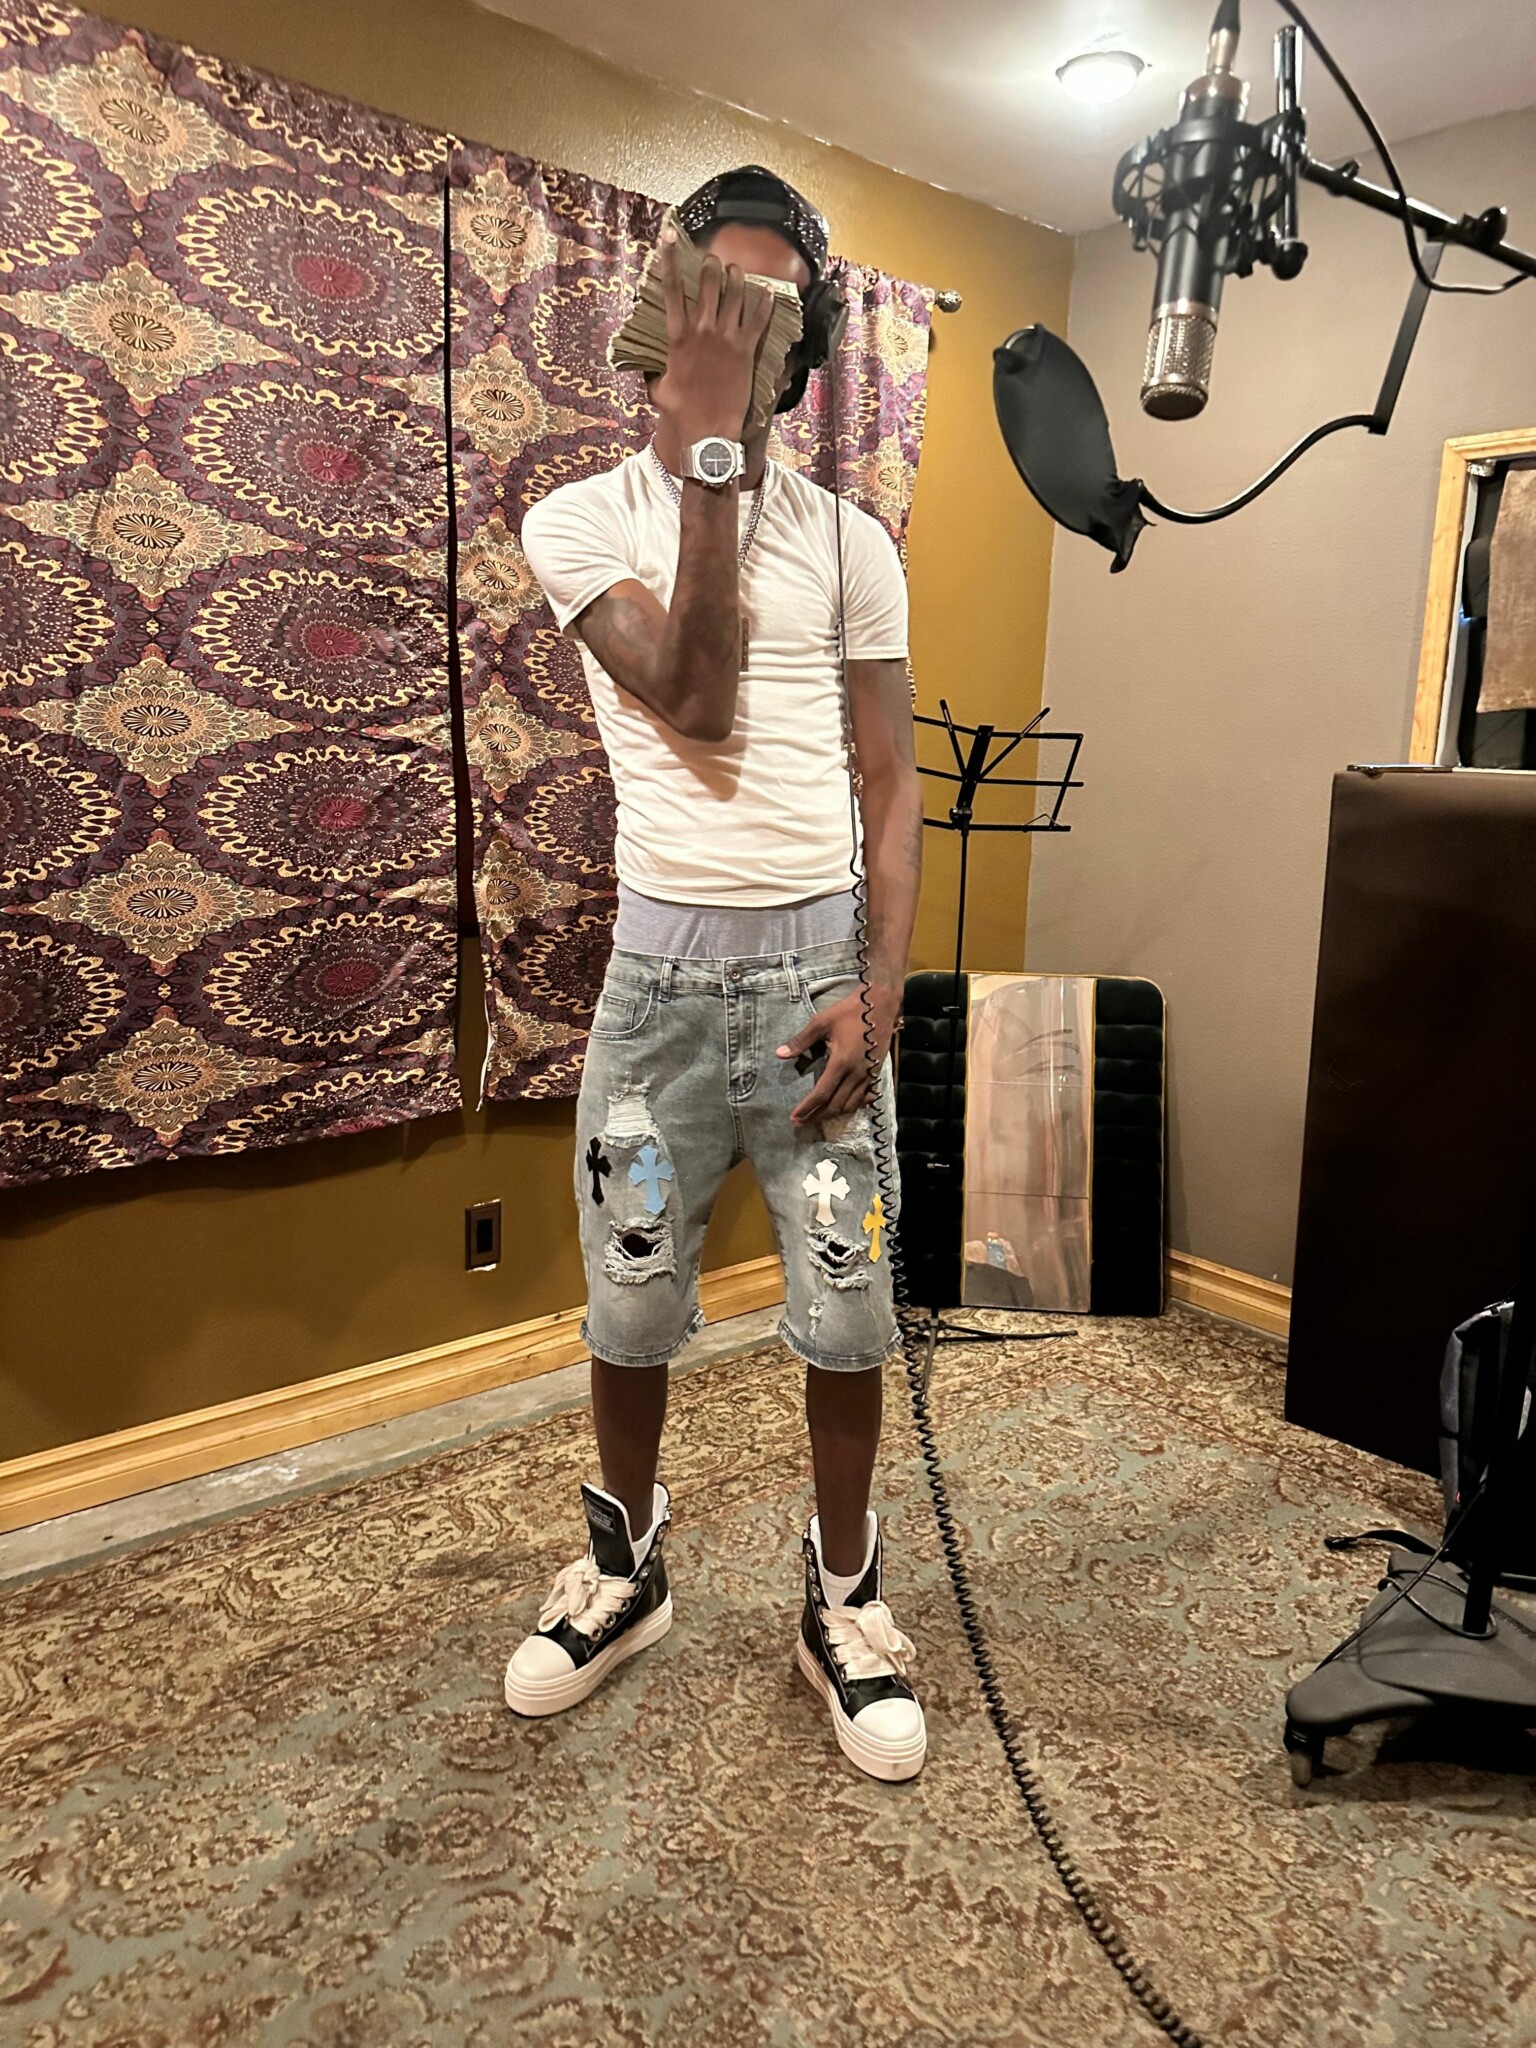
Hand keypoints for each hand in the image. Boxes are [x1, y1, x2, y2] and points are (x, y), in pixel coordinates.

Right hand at [650, 228, 774, 445]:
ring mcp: (726, 339)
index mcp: (678, 337)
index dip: (669, 259)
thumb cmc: (681, 412)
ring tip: (736, 271)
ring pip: (735, 293)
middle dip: (710, 265)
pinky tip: (767, 291)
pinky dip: (764, 302)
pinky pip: (759, 319)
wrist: (707, 431)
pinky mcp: (746, 350)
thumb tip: (646, 369)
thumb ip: (654, 371)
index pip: (671, 289)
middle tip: (712, 260)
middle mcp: (702, 331)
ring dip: (736, 277)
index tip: (668, 237)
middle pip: (708, 282)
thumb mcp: (659, 388)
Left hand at [777, 987, 899, 1126]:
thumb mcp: (822, 1022)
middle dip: (817, 1116)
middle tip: (802, 1122)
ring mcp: (869, 1075)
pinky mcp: (876, 1072)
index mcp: (841, 1062)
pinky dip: (852, 1105)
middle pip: (836, 1105)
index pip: (822, 1093)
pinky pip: (864, 1097)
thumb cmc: (850, 1012)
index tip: (794, 1117)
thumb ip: (801, 1041)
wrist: (881, 1004)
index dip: (807, 1108)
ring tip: (818, 1116)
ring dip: (833, 1114)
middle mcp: (856, 1073)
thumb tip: (780, 1054)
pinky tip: (844, 1106)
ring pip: (851, 1104)